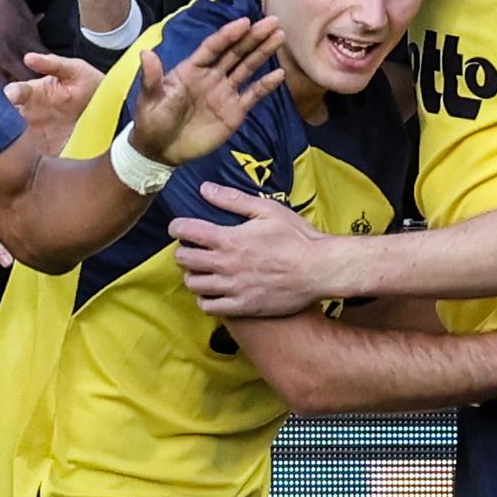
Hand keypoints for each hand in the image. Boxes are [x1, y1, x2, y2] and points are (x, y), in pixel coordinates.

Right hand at [5, 52, 102, 156]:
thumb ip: (53, 64)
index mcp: (33, 93)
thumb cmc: (90, 86)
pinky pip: (30, 158)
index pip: (14, 93)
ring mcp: (35, 135)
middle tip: (6, 121)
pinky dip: (26, 159)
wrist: (112, 113)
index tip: (11, 95)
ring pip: (14, 140)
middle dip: (3, 120)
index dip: (11, 94)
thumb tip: (28, 57)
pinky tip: (29, 158)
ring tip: (17, 141)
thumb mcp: (76, 70)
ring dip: (12, 141)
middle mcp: (29, 114)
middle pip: (7, 118)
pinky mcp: (45, 152)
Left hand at [128, 15, 284, 165]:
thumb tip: (145, 53)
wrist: (161, 151)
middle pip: (235, 52)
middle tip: (272, 22)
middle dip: (253, 37)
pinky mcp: (234, 112)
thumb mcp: (149, 99)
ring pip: (247, 68)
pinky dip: (266, 85)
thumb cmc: (152, 121)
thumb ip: (152, 77)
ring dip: (263, 53)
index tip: (245, 22)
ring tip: (279, 37)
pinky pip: (253, 95)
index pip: (214, 47)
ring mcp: (224, 93)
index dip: (229, 34)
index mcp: (192, 69)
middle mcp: (211, 76)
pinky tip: (279, 74)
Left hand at [172, 182, 324, 316]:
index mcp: (229, 239)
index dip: (177, 227)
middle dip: (183, 250)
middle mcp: (226, 265)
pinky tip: (213, 291)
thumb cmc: (297, 237)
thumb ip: (233, 200)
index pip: (187, 231)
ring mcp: (233, 288)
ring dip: (192, 275)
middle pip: (184, 259)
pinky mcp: (242, 307)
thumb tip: (205, 189)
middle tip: (192, 248)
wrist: (319, 270)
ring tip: (202, 269)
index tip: (179, 227)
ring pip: (193, 284)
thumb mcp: (267, 210)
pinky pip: (209, 307)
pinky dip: (205, 298)